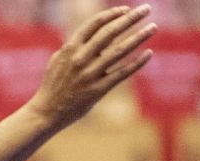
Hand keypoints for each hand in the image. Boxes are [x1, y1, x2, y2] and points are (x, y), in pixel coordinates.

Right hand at [26, 5, 156, 131]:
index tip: (126, 9)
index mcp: (70, 49)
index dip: (112, 14)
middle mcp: (80, 59)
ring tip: (153, 27)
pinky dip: (136, 63)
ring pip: (119, 51)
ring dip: (138, 37)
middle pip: (110, 33)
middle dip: (130, 18)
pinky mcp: (98, 90)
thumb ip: (74, 46)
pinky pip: (121, 74)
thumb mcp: (58, 60)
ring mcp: (90, 75)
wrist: (46, 112)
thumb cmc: (52, 85)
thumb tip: (92, 34)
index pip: (94, 24)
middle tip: (146, 9)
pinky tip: (149, 53)